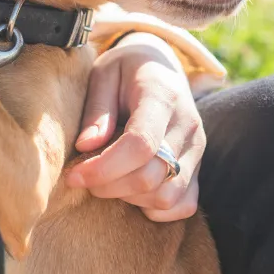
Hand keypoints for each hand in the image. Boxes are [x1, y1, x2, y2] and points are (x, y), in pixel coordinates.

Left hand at [65, 32, 204, 221]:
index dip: (104, 168)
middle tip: (83, 176)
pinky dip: (155, 208)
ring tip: (108, 180)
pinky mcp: (199, 166)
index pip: (141, 145)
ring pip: (166, 197)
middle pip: (151, 177)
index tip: (73, 175)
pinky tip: (133, 191)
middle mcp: (188, 125)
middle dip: (108, 186)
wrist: (161, 65)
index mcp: (163, 96)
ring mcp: (197, 148)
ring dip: (130, 198)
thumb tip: (85, 147)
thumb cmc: (126, 70)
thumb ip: (96, 110)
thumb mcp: (103, 75)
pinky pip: (184, 205)